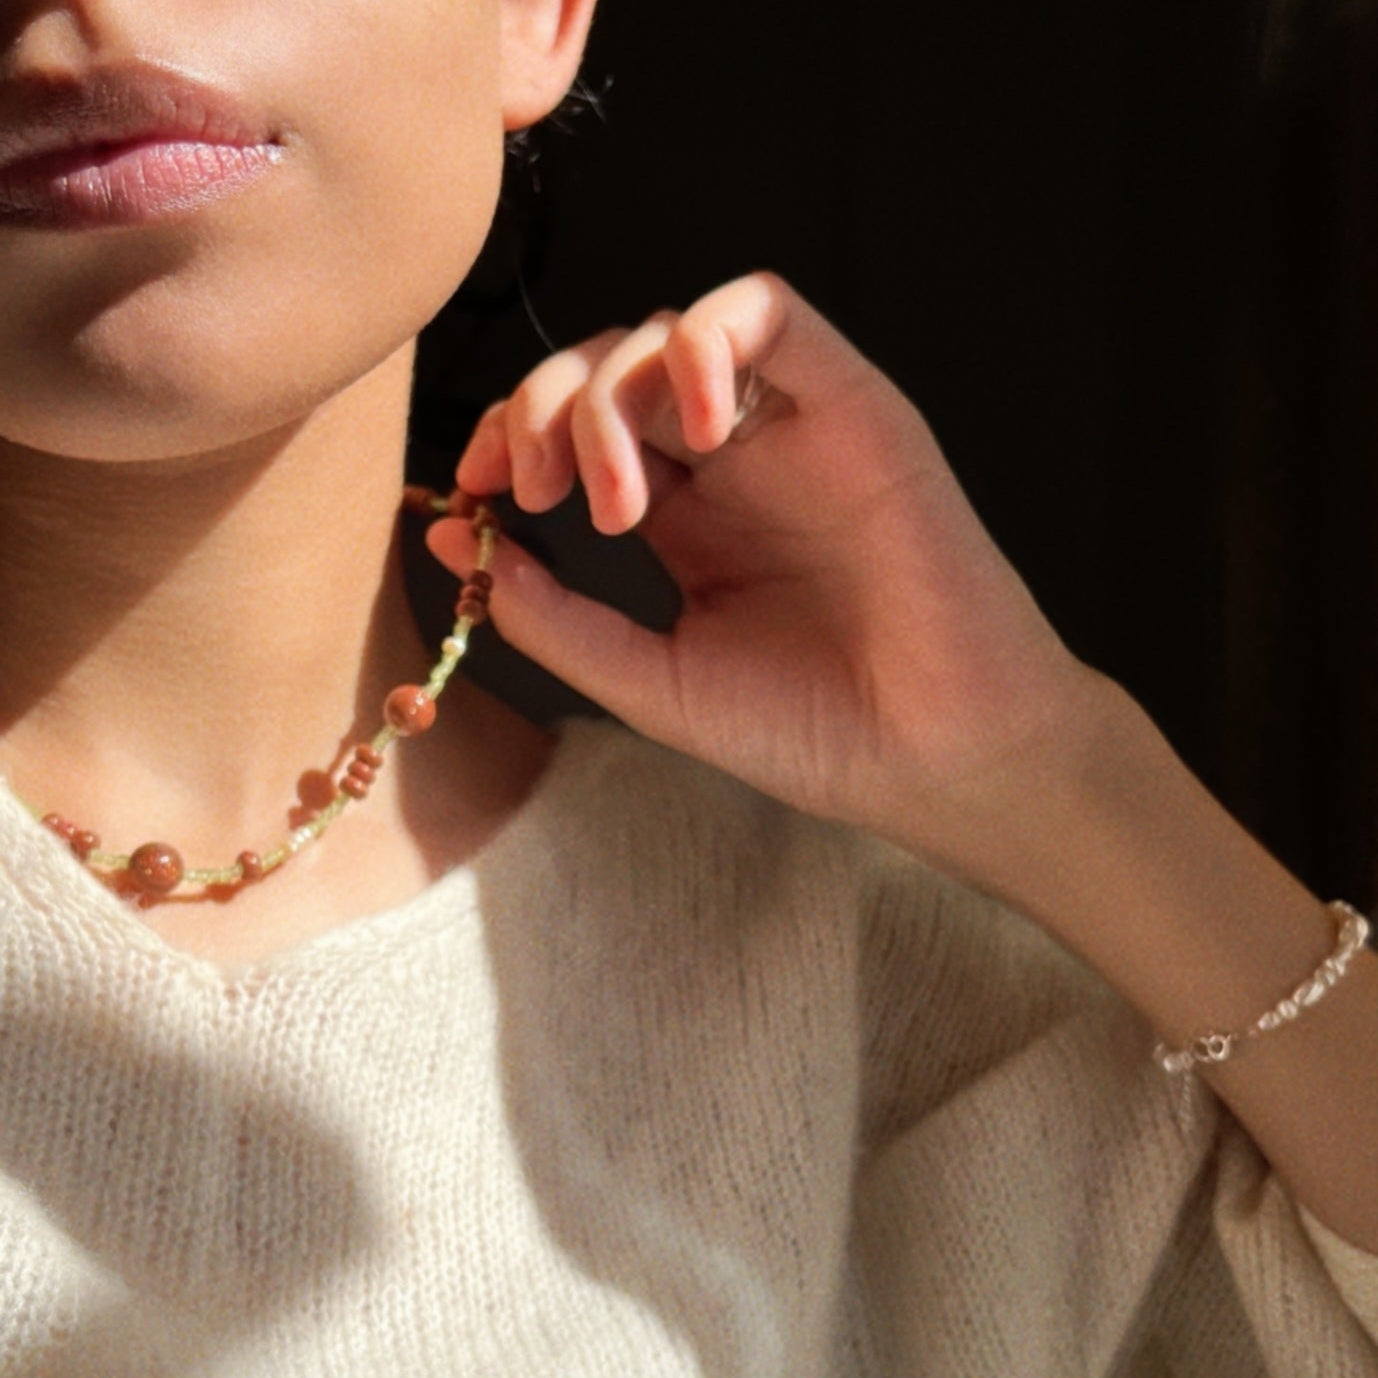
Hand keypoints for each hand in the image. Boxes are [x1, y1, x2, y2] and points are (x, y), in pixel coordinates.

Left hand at [428, 273, 1110, 874]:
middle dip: (542, 407)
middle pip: (612, 364)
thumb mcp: (652, 680)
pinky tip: (695, 433)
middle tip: (531, 489)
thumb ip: (558, 616)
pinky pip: (771, 312)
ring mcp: (792, 428)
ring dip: (611, 390)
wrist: (935, 757)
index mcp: (687, 516)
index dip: (512, 435)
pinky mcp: (855, 404)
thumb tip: (456, 537)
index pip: (577, 427)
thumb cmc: (810, 728)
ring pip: (674, 330)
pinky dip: (706, 346)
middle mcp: (734, 460)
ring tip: (618, 500)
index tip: (471, 490)